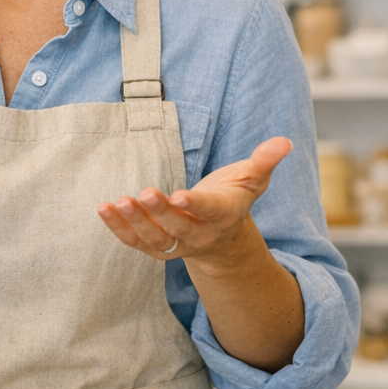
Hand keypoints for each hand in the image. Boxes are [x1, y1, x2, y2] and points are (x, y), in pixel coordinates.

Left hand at [95, 137, 292, 265]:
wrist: (223, 237)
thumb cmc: (233, 198)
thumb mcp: (252, 179)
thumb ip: (264, 161)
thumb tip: (284, 141)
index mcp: (222, 215)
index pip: (208, 210)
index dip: (195, 204)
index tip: (179, 194)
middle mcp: (199, 234)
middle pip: (178, 227)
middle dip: (161, 212)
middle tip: (144, 193)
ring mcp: (177, 244)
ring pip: (154, 238)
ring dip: (134, 222)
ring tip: (116, 203)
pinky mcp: (157, 247)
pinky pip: (136, 242)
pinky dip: (118, 228)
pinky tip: (103, 209)